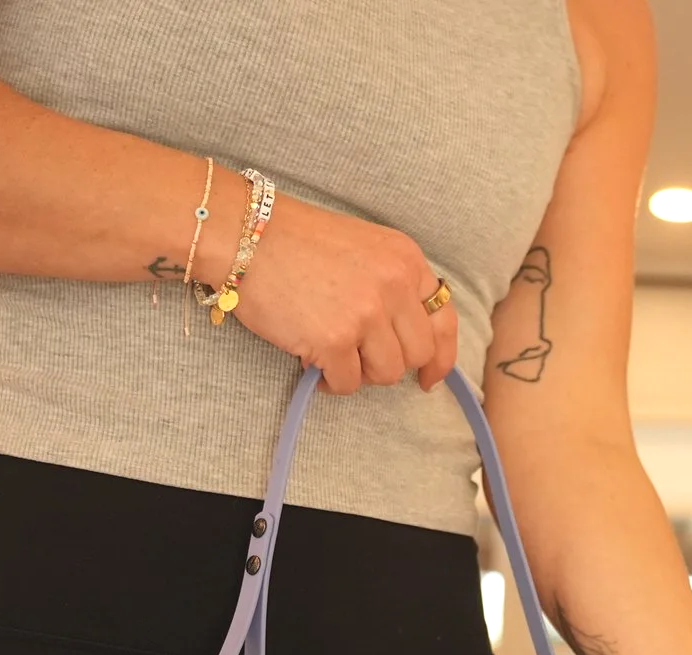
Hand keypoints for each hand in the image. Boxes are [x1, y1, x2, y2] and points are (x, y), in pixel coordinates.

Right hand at [223, 196, 457, 393]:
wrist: (247, 234)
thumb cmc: (297, 241)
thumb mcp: (364, 248)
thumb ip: (392, 285)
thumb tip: (404, 338)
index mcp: (405, 259)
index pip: (444, 319)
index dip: (441, 356)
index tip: (430, 377)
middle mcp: (394, 286)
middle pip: (417, 354)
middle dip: (390, 364)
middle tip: (360, 360)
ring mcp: (366, 314)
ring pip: (387, 373)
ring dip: (360, 373)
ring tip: (333, 355)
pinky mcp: (335, 341)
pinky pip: (348, 383)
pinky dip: (331, 381)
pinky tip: (313, 363)